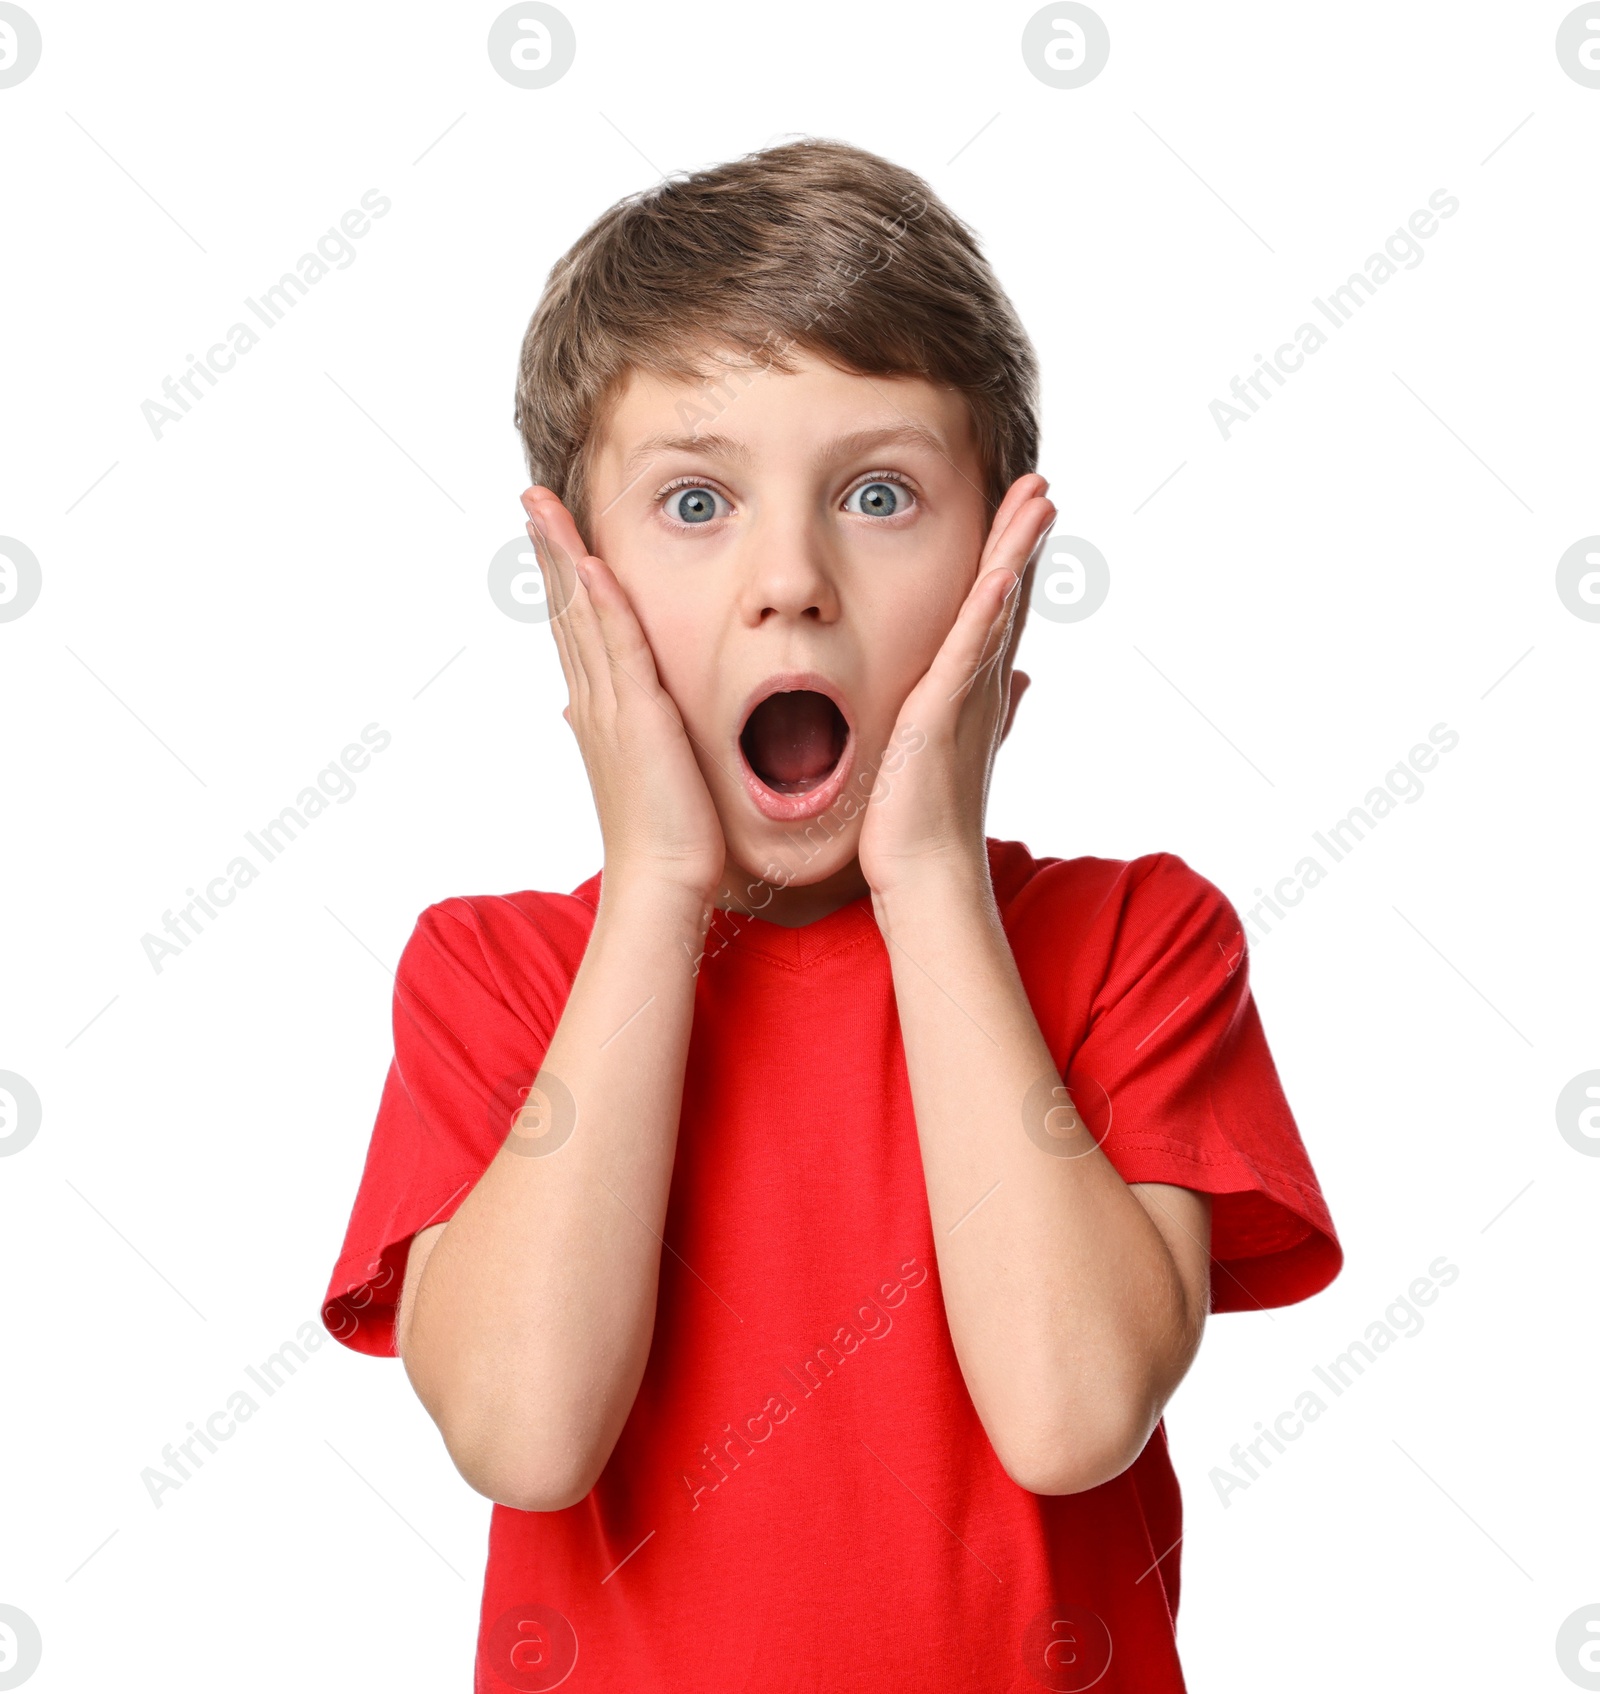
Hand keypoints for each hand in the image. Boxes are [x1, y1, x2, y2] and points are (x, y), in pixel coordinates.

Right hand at [521, 487, 726, 904]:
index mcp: (596, 710)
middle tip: (532, 498)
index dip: (558, 576)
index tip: (548, 530)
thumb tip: (574, 708)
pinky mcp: (637, 716)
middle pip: (564, 609)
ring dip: (562, 557)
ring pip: (580, 617)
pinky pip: (616, 646)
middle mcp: (593, 700)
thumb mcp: (632, 768)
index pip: (573, 628)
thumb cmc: (662, 832)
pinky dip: (601, 603)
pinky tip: (588, 564)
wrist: (661, 879)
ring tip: (544, 508)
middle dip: (548, 549)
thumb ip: (610, 729)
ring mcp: (609, 706)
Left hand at [856, 473, 1055, 902]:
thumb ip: (985, 713)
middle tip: (1040, 485)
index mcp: (974, 692)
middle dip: (1023, 539)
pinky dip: (989, 609)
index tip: (1024, 513)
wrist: (924, 874)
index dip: (1013, 561)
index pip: (996, 613)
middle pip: (1009, 595)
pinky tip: (1002, 570)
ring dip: (1017, 552)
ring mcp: (968, 697)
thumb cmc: (924, 824)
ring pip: (998, 608)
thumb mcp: (952, 753)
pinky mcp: (945, 712)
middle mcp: (981, 687)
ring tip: (1036, 499)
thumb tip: (1020, 684)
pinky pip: (970, 649)